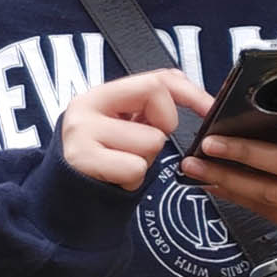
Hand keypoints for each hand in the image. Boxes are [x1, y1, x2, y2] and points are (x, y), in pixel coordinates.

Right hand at [59, 68, 210, 192]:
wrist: (66, 198)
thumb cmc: (103, 162)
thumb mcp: (121, 127)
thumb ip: (147, 108)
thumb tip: (199, 101)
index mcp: (100, 94)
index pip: (156, 79)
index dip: (190, 93)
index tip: (209, 110)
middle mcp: (86, 106)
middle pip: (156, 100)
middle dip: (161, 128)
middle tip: (140, 146)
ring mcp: (82, 132)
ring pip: (151, 141)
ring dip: (145, 161)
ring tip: (121, 165)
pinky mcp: (82, 160)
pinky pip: (136, 168)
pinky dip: (133, 180)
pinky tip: (116, 179)